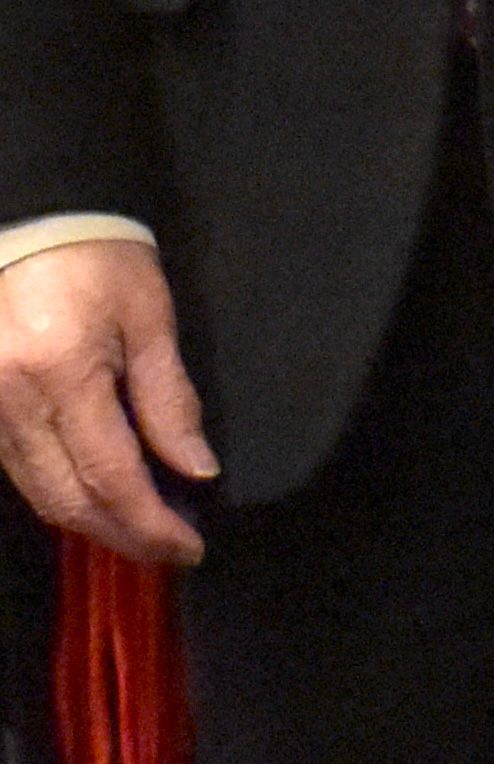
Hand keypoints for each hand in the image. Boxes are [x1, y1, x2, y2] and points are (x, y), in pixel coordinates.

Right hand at [0, 237, 206, 564]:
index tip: (189, 547)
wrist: (29, 221)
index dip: (151, 522)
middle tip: (168, 552)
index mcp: (61, 374)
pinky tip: (95, 497)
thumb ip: (169, 399)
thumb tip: (196, 470)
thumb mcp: (149, 318)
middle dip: (120, 534)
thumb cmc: (98, 257)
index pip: (111, 476)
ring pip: (35, 491)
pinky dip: (58, 490)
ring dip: (89, 520)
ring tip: (141, 531)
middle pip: (65, 498)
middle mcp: (10, 401)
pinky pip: (15, 468)